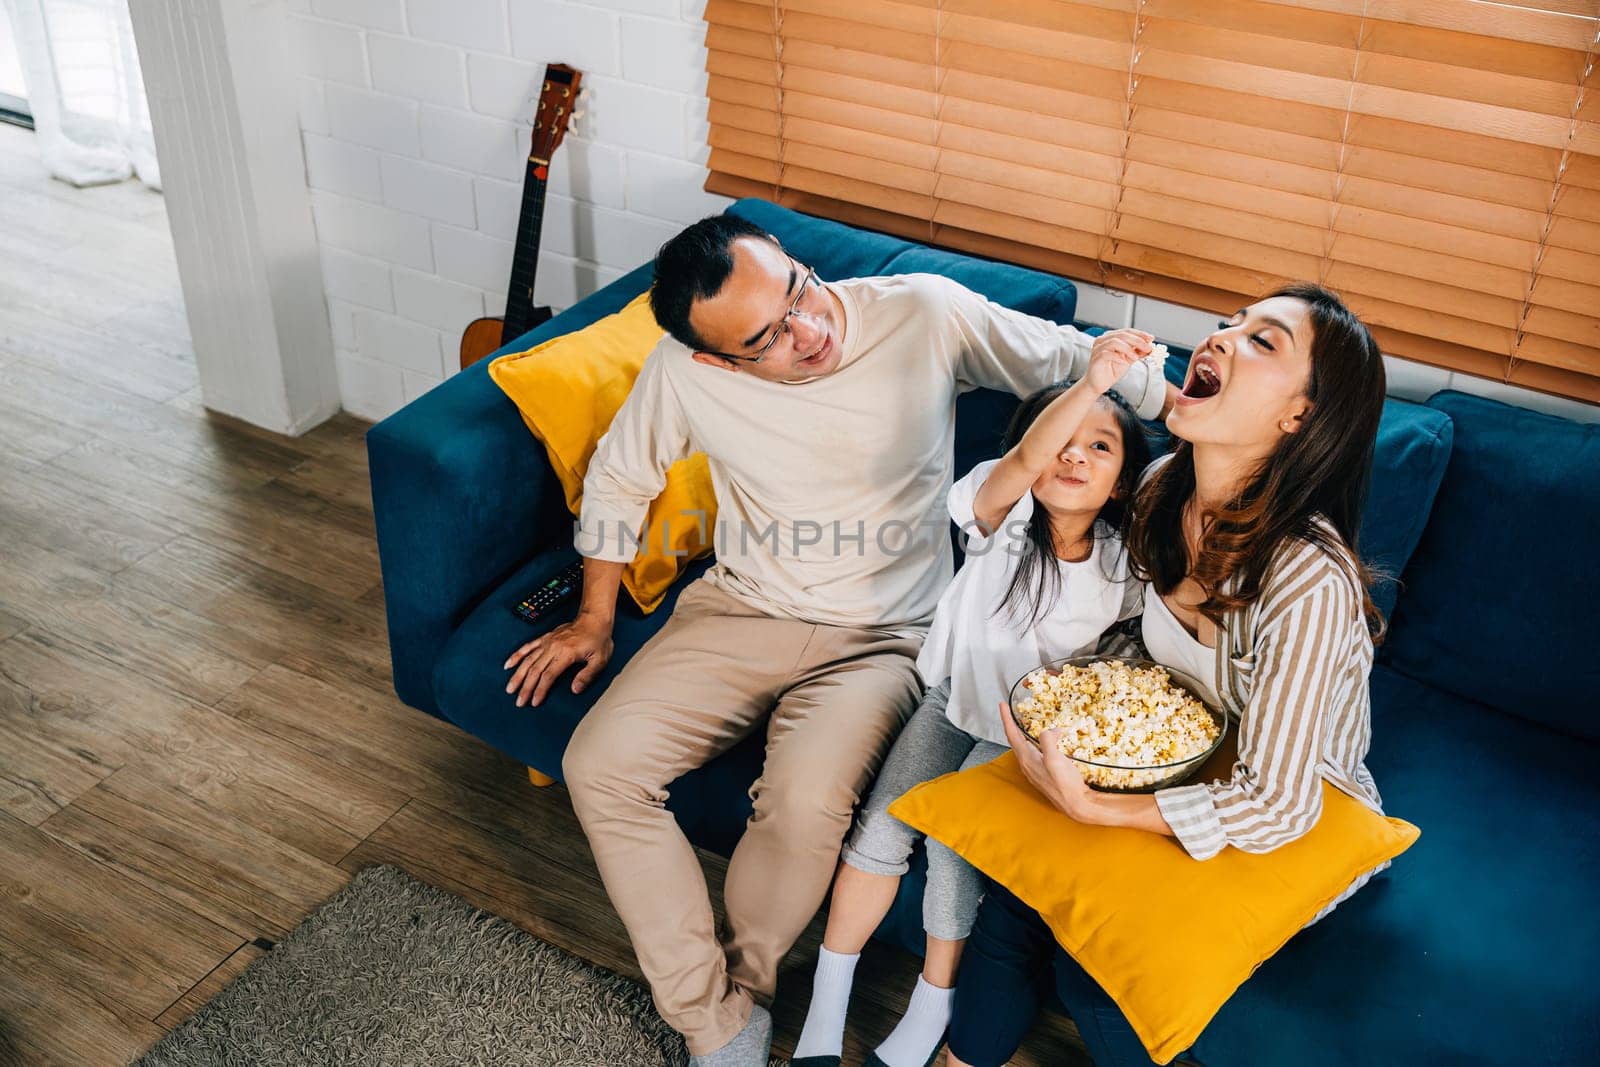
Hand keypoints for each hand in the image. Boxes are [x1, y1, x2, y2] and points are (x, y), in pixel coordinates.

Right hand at [503, 615, 613, 707]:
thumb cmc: (598, 638)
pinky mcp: (545, 638)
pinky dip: (516, 656)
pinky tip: (508, 664)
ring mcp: (547, 642)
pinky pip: (527, 647)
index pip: (548, 675)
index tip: (534, 701)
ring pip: (528, 660)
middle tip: (519, 701)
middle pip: (535, 670)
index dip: (540, 690)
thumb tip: (575, 689)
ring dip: (518, 675)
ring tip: (510, 688)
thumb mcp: (600, 659)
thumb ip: (587, 675)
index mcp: (566, 653)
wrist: (594, 618)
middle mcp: (554, 647)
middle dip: (525, 687)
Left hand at [1000, 700, 1101, 822]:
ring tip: (1024, 723)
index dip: (1006, 718)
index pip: (1012, 734)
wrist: (1076, 804)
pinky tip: (1043, 741)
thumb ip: (1047, 740)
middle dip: (1012, 724)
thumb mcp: (1055, 758)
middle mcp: (1027, 765)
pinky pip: (1035, 753)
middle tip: (1011, 711)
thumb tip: (1050, 731)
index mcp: (1026, 759)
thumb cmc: (1065, 784)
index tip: (1002, 704)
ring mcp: (1034, 770)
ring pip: (1025, 747)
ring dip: (1023, 733)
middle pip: (1015, 740)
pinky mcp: (1043, 773)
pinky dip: (1035, 742)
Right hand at [1085, 329, 1154, 395]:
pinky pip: (1107, 354)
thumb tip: (1150, 347)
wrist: (1099, 383)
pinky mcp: (1095, 357)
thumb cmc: (1112, 370)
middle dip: (1137, 341)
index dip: (1140, 334)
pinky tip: (1125, 363)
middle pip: (1122, 335)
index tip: (1151, 338)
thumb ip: (1137, 352)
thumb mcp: (1129, 359)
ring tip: (1136, 358)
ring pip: (1114, 342)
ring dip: (1128, 349)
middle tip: (1148, 347)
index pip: (1127, 331)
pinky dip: (1118, 357)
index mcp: (1111, 337)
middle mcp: (1103, 340)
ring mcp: (1098, 348)